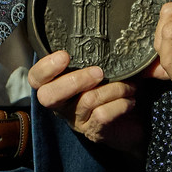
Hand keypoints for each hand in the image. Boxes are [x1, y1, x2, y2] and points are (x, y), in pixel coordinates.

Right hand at [30, 48, 146, 156]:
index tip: (65, 55)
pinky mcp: (93, 131)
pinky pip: (102, 115)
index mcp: (58, 84)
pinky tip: (129, 101)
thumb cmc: (115, 87)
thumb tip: (118, 39)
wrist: (135, 121)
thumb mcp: (104, 68)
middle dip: (74, 81)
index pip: (36, 78)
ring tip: (129, 86)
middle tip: (99, 72)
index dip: (46, 67)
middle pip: (48, 96)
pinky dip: (120, 104)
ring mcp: (76, 120)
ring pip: (86, 101)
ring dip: (113, 89)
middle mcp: (62, 104)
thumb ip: (101, 54)